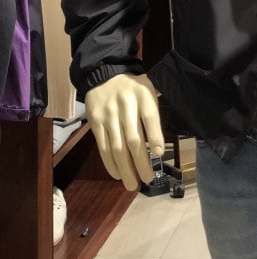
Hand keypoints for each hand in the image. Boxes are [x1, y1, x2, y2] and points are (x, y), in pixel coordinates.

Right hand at [85, 73, 164, 190]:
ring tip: (133, 184)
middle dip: (141, 163)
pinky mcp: (95, 122)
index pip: (150, 117)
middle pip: (133, 139)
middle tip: (147, 179)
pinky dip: (110, 163)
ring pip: (117, 147)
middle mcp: (125, 106)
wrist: (104, 74)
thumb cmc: (133, 88)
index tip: (159, 154)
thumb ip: (152, 116)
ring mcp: (108, 115)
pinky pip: (103, 146)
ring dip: (125, 168)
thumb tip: (157, 149)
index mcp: (143, 95)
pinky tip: (117, 174)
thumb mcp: (148, 92)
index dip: (156, 137)